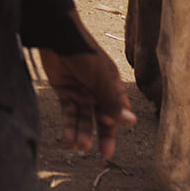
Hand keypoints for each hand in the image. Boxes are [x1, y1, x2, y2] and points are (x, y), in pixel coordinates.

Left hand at [40, 15, 135, 158]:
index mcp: (111, 82)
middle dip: (103, 135)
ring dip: (83, 133)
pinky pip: (69, 114)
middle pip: (102, 117)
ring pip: (84, 118)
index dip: (115, 119)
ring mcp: (81, 91)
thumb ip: (112, 101)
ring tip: (80, 146)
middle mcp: (97, 89)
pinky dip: (70, 127)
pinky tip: (71, 140)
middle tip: (104, 153)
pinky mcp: (65, 92)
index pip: (118, 107)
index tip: (109, 125)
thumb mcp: (100, 78)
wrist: (57, 37)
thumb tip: (132, 122)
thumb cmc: (84, 53)